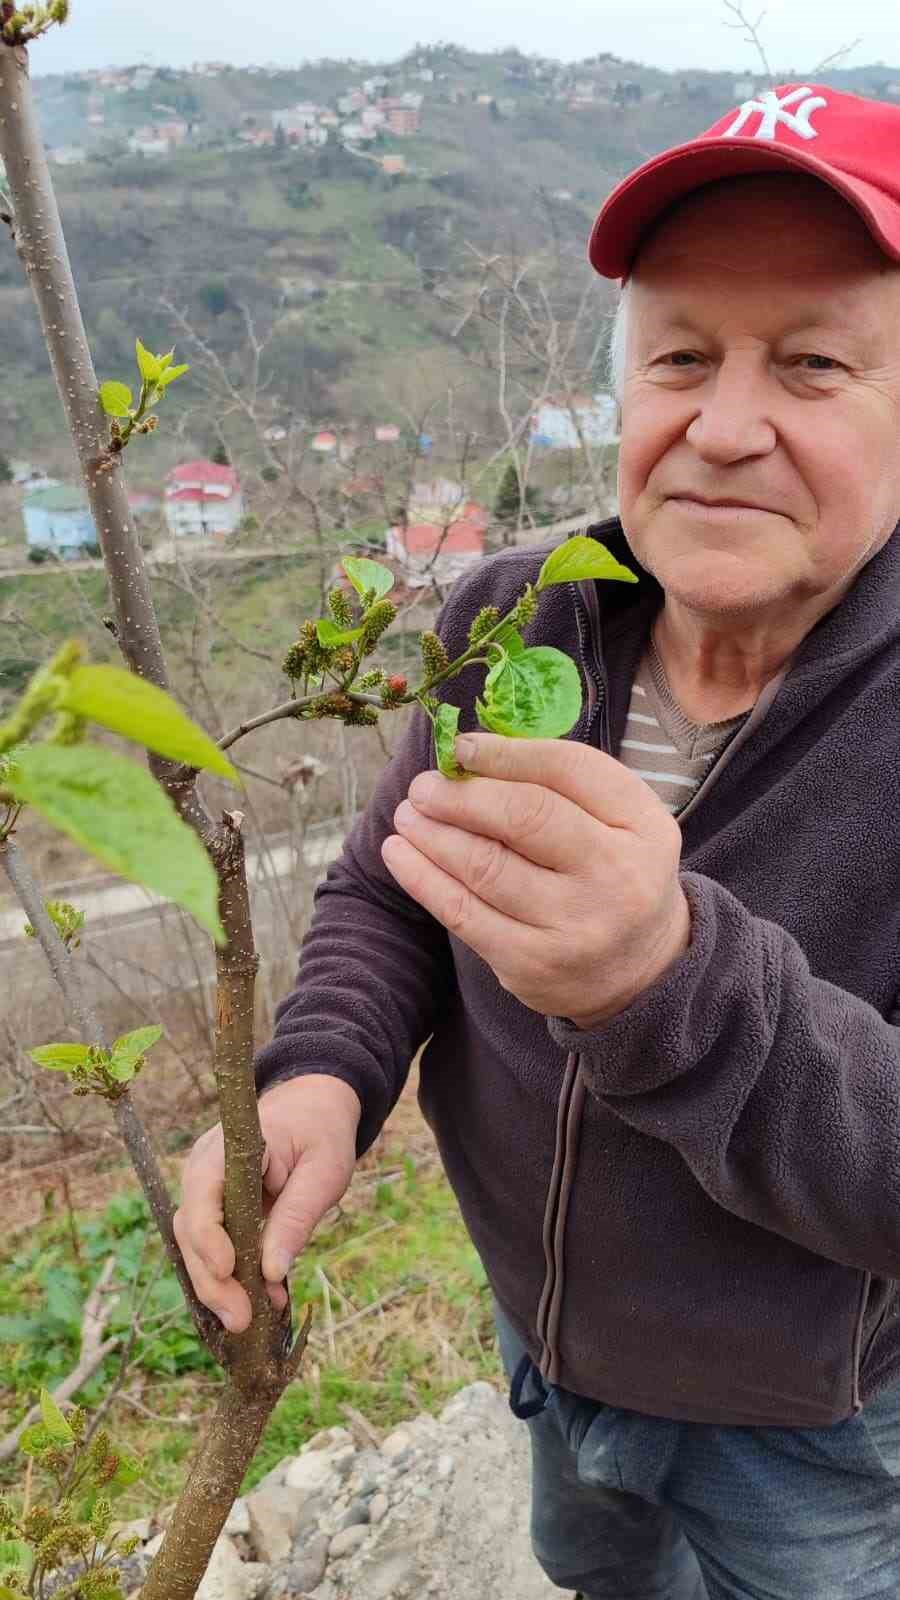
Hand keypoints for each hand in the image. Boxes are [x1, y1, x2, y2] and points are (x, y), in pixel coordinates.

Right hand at [174, 1075, 360, 1333]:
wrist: (312, 1111)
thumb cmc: (320, 1134)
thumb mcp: (325, 1171)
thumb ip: (297, 1216)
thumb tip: (271, 1272)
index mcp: (232, 1144)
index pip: (203, 1191)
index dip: (209, 1235)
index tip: (229, 1271)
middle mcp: (204, 1168)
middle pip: (191, 1228)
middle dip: (211, 1279)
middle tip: (241, 1320)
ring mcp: (204, 1191)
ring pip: (194, 1246)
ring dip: (216, 1287)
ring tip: (248, 1322)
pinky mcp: (213, 1211)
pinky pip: (209, 1249)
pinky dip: (229, 1279)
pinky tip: (260, 1303)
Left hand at [381, 732, 690, 1026]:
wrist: (640, 971)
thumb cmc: (615, 872)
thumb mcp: (619, 820)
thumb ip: (562, 780)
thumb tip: (471, 751)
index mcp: (642, 825)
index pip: (568, 770)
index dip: (505, 753)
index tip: (460, 746)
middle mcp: (616, 875)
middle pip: (525, 816)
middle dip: (461, 794)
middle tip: (423, 785)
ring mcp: (574, 924)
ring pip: (485, 865)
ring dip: (432, 833)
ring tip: (407, 814)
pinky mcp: (531, 963)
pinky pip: (462, 913)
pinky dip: (421, 877)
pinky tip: (399, 853)